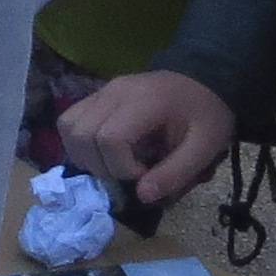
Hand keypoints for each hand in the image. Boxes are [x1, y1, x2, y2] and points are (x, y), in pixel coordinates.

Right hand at [57, 70, 239, 211]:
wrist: (206, 79)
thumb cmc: (207, 114)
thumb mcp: (205, 147)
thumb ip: (175, 173)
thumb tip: (141, 196)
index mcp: (145, 102)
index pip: (110, 138)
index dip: (121, 168)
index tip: (145, 176)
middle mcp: (115, 92)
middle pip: (82, 134)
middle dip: (100, 166)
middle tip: (127, 175)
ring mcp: (103, 91)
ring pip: (68, 126)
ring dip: (83, 155)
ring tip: (111, 166)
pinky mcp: (98, 95)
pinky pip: (70, 119)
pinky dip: (79, 143)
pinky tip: (102, 153)